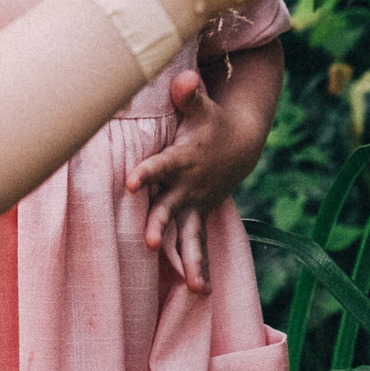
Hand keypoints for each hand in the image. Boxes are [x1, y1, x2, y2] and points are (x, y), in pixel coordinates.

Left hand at [125, 68, 268, 292]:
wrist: (240, 143)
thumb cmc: (210, 122)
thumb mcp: (202, 107)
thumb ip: (189, 95)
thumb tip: (183, 78)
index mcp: (182, 159)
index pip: (160, 165)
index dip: (147, 172)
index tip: (130, 182)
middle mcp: (187, 186)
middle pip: (169, 208)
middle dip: (160, 225)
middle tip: (149, 243)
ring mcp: (194, 205)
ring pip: (189, 236)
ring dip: (189, 259)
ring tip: (193, 287)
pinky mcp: (198, 216)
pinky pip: (198, 245)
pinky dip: (198, 266)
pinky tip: (198, 292)